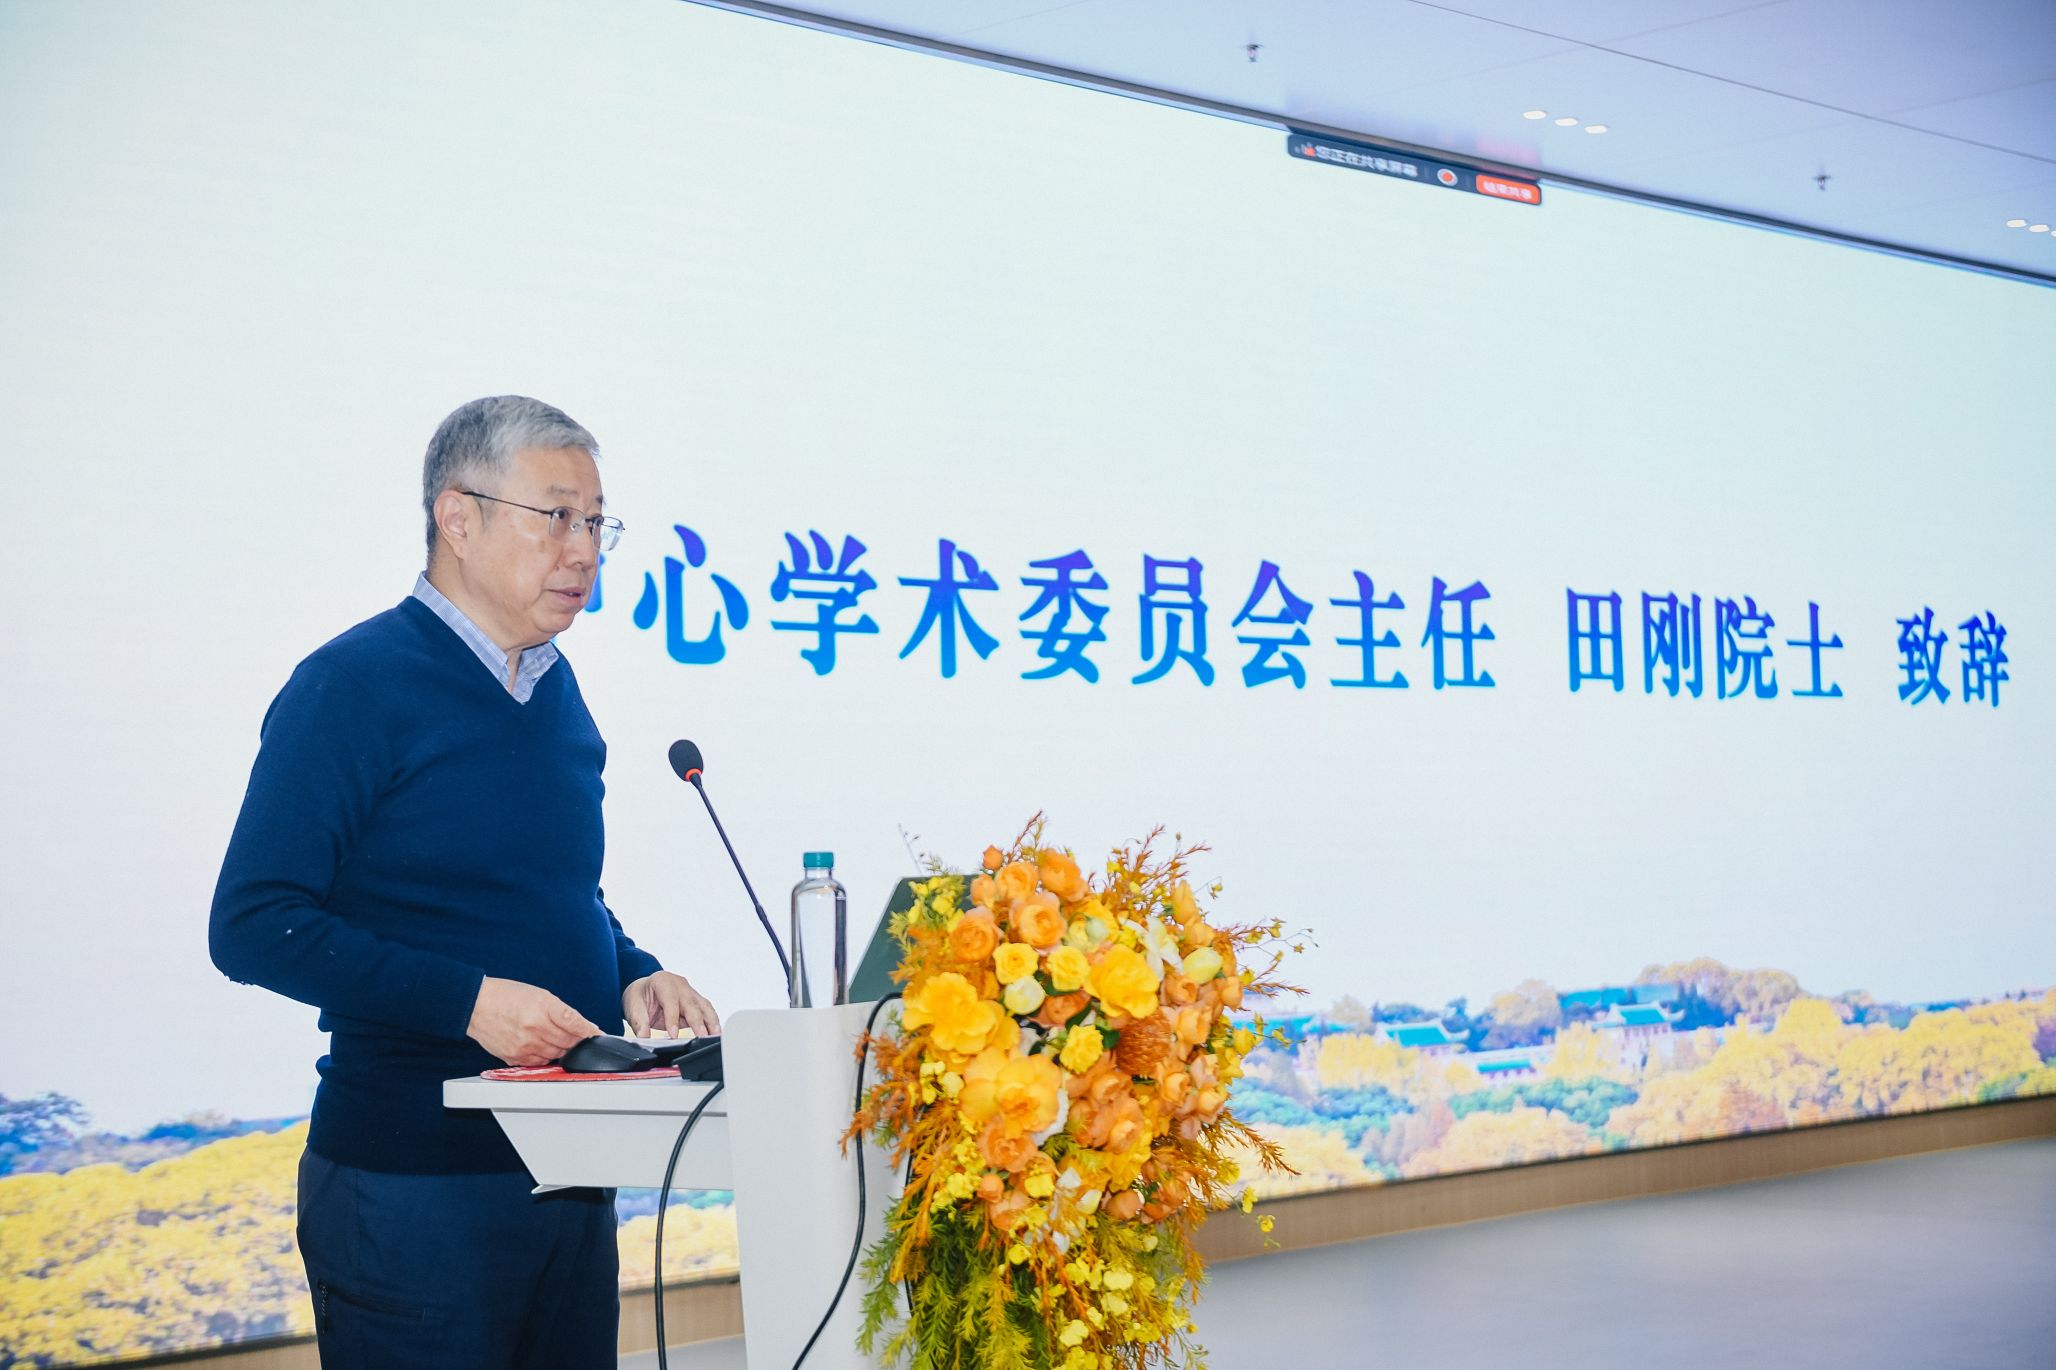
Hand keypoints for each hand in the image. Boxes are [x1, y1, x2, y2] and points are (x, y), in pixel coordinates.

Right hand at [467, 976, 600, 1065]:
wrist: (476, 1005)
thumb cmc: (507, 996)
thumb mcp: (539, 995)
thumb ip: (561, 1012)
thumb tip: (581, 1026)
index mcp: (543, 1008)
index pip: (575, 1023)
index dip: (590, 1031)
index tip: (600, 1035)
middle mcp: (535, 1028)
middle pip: (568, 1041)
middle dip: (578, 1041)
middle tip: (582, 1038)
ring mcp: (525, 1045)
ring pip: (557, 1054)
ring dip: (563, 1049)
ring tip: (560, 1040)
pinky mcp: (515, 1057)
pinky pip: (540, 1062)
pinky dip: (546, 1056)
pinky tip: (544, 1047)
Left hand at [623, 971, 719, 1037]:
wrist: (644, 989)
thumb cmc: (640, 995)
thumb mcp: (633, 1006)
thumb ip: (639, 1022)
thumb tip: (643, 1036)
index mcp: (663, 981)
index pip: (671, 1001)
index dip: (673, 1019)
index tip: (673, 1035)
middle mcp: (679, 984)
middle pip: (691, 1003)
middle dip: (698, 1021)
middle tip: (701, 1037)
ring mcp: (690, 992)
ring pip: (704, 1006)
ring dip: (710, 1021)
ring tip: (715, 1035)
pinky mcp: (695, 1001)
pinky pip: (706, 1011)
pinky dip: (712, 1022)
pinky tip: (716, 1033)